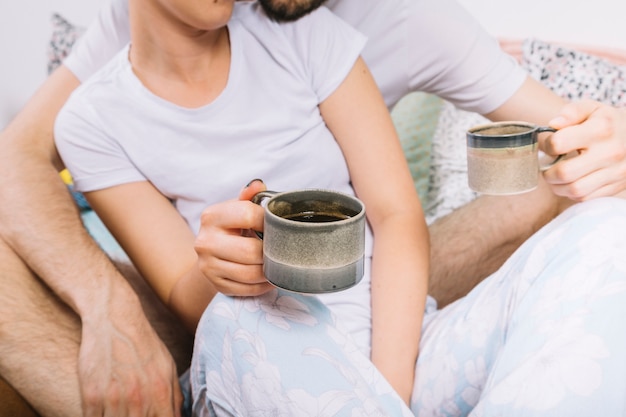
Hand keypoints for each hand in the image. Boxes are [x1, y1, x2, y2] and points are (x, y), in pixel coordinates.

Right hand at [78, 305, 181, 416]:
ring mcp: (114, 397)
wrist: (114, 319)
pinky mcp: (92, 395)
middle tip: (134, 412)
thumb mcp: (168, 366)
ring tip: (120, 410)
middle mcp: (139, 397)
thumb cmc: (143, 344)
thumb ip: (174, 396)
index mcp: (160, 391)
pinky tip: (104, 411)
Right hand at [194, 179, 273, 295]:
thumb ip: (249, 196)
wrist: (211, 252)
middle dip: (271, 251)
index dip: (269, 221)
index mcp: (212, 216)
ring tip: (278, 263)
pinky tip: (270, 276)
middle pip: (250, 251)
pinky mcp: (216, 284)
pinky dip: (263, 285)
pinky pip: (248, 289)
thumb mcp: (237, 208)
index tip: (277, 225)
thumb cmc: (232, 227)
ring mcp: (208, 266)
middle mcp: (205, 241)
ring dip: (270, 270)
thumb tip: (259, 184)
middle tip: (281, 248)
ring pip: (250, 273)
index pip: (248, 215)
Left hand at [541, 100, 625, 200]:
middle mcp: (610, 152)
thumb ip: (571, 112)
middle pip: (565, 172)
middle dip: (548, 173)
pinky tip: (570, 183)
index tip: (549, 146)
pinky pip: (585, 198)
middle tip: (546, 168)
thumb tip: (553, 124)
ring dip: (557, 187)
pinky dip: (571, 194)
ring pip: (574, 190)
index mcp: (600, 129)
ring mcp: (615, 172)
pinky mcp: (616, 187)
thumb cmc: (607, 122)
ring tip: (555, 177)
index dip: (547, 146)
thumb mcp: (592, 109)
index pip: (559, 143)